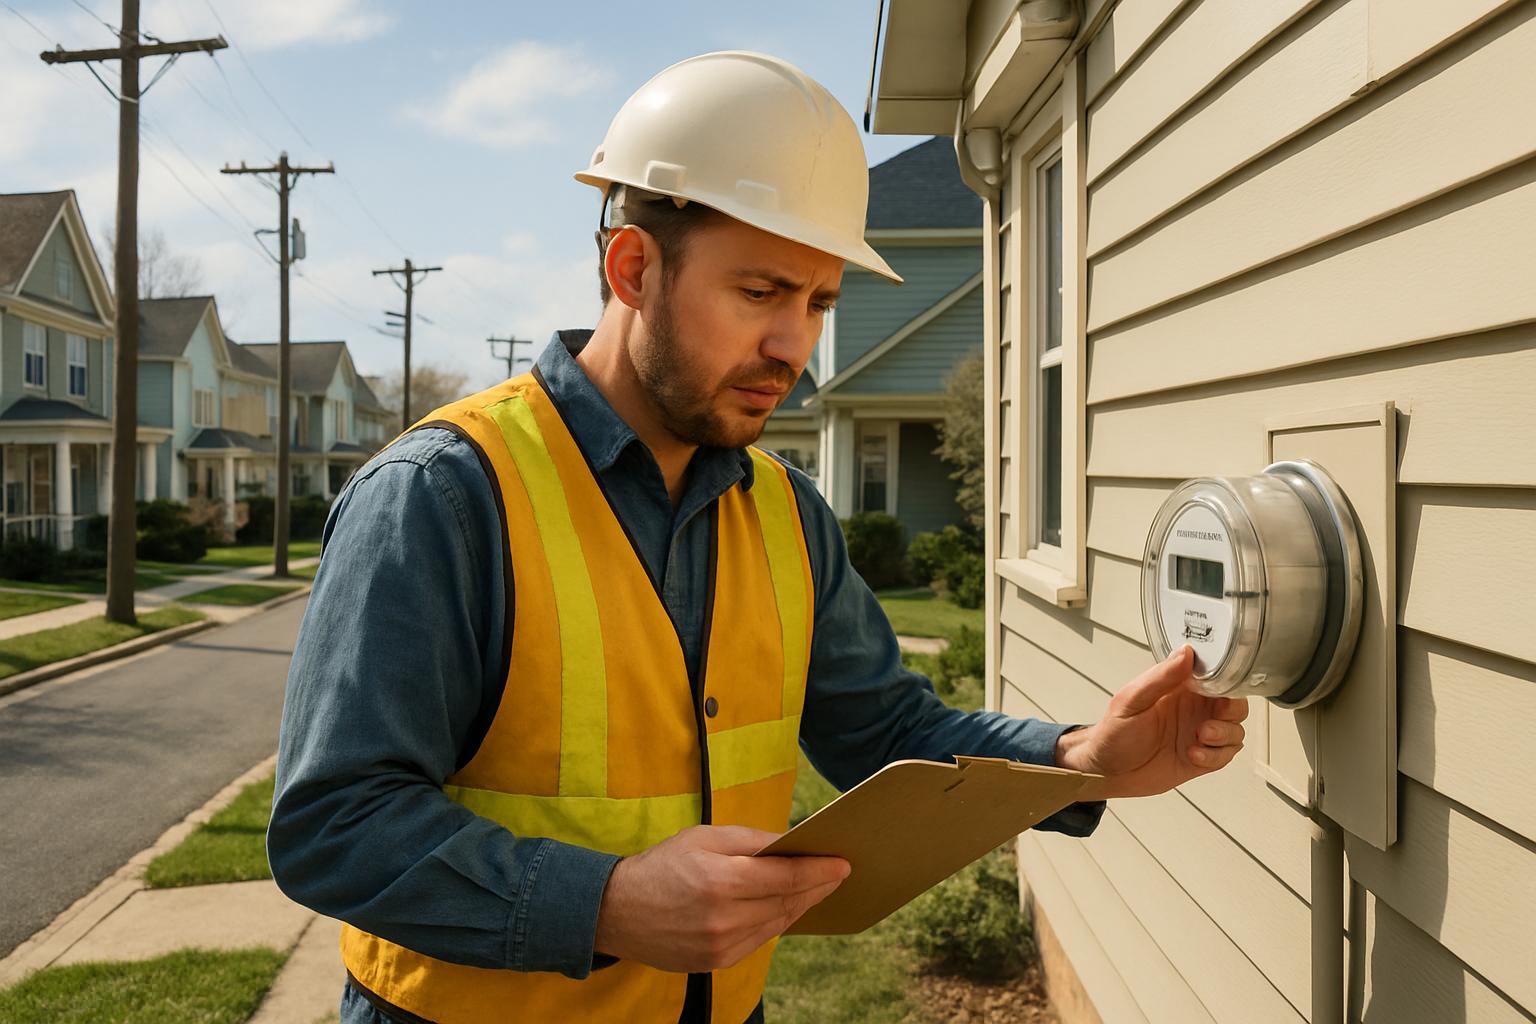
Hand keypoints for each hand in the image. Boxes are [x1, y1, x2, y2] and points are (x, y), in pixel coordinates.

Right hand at [592, 824, 849, 972]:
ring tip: (820, 888)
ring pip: (777, 924)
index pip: (785, 877)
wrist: (617, 911)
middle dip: (817, 887)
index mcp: (720, 880)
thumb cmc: (663, 864)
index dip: (819, 870)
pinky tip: (788, 907)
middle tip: (839, 873)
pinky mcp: (716, 962)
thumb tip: (791, 843)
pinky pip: (759, 940)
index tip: (843, 863)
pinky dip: (777, 921)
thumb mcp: (704, 837)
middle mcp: (724, 918)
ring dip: (802, 905)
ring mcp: (721, 946)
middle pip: (787, 903)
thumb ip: (751, 840)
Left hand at [1054, 645, 1247, 798]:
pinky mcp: (1200, 759)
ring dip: (1224, 734)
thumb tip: (1184, 653)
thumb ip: (1160, 677)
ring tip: (1200, 736)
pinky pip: (1224, 756)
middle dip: (1232, 709)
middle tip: (1217, 714)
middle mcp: (1193, 710)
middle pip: (1234, 703)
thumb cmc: (1113, 733)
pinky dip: (1215, 756)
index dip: (1226, 679)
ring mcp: (1198, 735)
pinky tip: (1193, 755)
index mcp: (1179, 688)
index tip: (1224, 684)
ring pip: (1234, 730)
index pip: (1215, 676)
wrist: (1106, 771)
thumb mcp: (1131, 700)